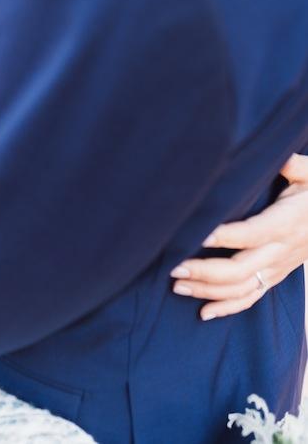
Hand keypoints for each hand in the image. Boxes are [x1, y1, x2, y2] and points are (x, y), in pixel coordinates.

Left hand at [170, 155, 307, 319]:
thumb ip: (295, 166)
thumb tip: (281, 157)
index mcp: (285, 223)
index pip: (251, 234)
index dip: (225, 237)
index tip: (199, 235)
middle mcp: (280, 251)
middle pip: (240, 269)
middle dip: (205, 270)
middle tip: (174, 267)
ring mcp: (277, 268)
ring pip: (241, 288)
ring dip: (208, 290)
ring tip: (177, 285)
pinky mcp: (275, 277)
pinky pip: (251, 298)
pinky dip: (227, 308)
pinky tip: (203, 313)